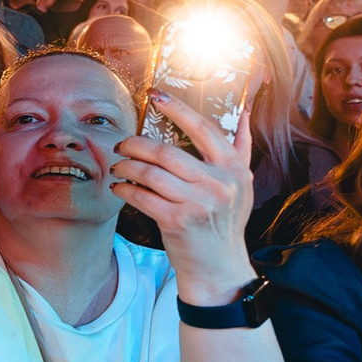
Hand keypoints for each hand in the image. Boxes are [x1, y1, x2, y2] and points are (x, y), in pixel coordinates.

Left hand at [110, 95, 255, 301]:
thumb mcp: (242, 185)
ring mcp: (198, 203)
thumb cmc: (224, 222)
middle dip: (137, 144)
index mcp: (234, 168)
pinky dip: (125, 189)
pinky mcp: (177, 221)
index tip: (155, 95)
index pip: (203, 128)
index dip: (177, 108)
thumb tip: (242, 111)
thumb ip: (241, 148)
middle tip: (123, 144)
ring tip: (118, 165)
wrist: (219, 266)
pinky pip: (142, 197)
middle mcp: (219, 184)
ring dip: (127, 167)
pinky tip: (119, 186)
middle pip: (167, 152)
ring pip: (150, 174)